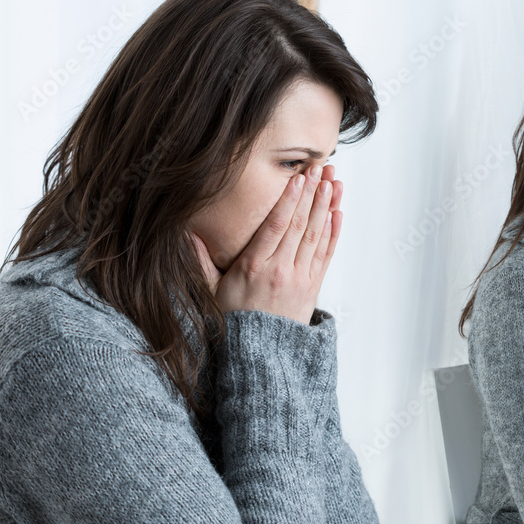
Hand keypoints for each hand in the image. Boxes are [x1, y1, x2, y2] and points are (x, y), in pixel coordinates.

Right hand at [190, 164, 342, 324]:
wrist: (260, 355)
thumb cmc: (234, 320)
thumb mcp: (211, 292)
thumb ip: (201, 261)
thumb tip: (186, 234)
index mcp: (254, 268)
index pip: (274, 227)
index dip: (288, 201)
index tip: (298, 179)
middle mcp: (280, 271)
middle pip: (298, 225)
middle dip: (311, 194)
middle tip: (320, 168)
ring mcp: (299, 278)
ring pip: (316, 235)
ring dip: (326, 206)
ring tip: (333, 182)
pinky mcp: (312, 286)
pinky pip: (326, 254)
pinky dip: (333, 232)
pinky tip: (337, 212)